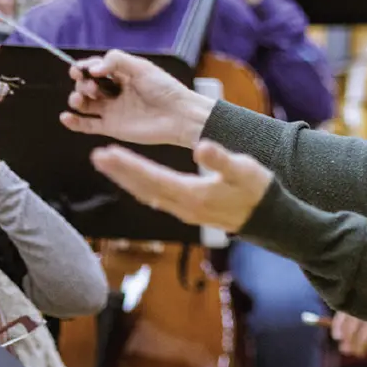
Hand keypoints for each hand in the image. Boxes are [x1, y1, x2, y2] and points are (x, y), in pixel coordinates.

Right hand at [61, 50, 213, 147]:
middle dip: (82, 83)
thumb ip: (115, 60)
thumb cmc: (165, 89)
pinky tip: (66, 117)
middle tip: (92, 86)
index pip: (95, 68)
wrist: (179, 116)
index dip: (84, 67)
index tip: (80, 69)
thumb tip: (92, 70)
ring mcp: (112, 110)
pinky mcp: (111, 127)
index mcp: (121, 74)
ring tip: (80, 99)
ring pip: (84, 104)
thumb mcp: (141, 67)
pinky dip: (74, 122)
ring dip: (76, 99)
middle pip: (86, 85)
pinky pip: (87, 125)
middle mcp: (114, 91)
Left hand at [88, 139, 273, 233]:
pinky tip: (133, 180)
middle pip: (144, 188)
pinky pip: (157, 198)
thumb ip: (221, 160)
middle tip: (97, 157)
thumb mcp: (244, 170)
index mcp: (193, 194)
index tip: (108, 153)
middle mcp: (183, 207)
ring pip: (148, 195)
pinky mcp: (188, 212)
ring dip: (127, 180)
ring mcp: (184, 212)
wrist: (269, 219)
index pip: (152, 178)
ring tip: (108, 165)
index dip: (129, 166)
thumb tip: (200, 146)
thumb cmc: (258, 191)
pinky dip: (142, 187)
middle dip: (120, 172)